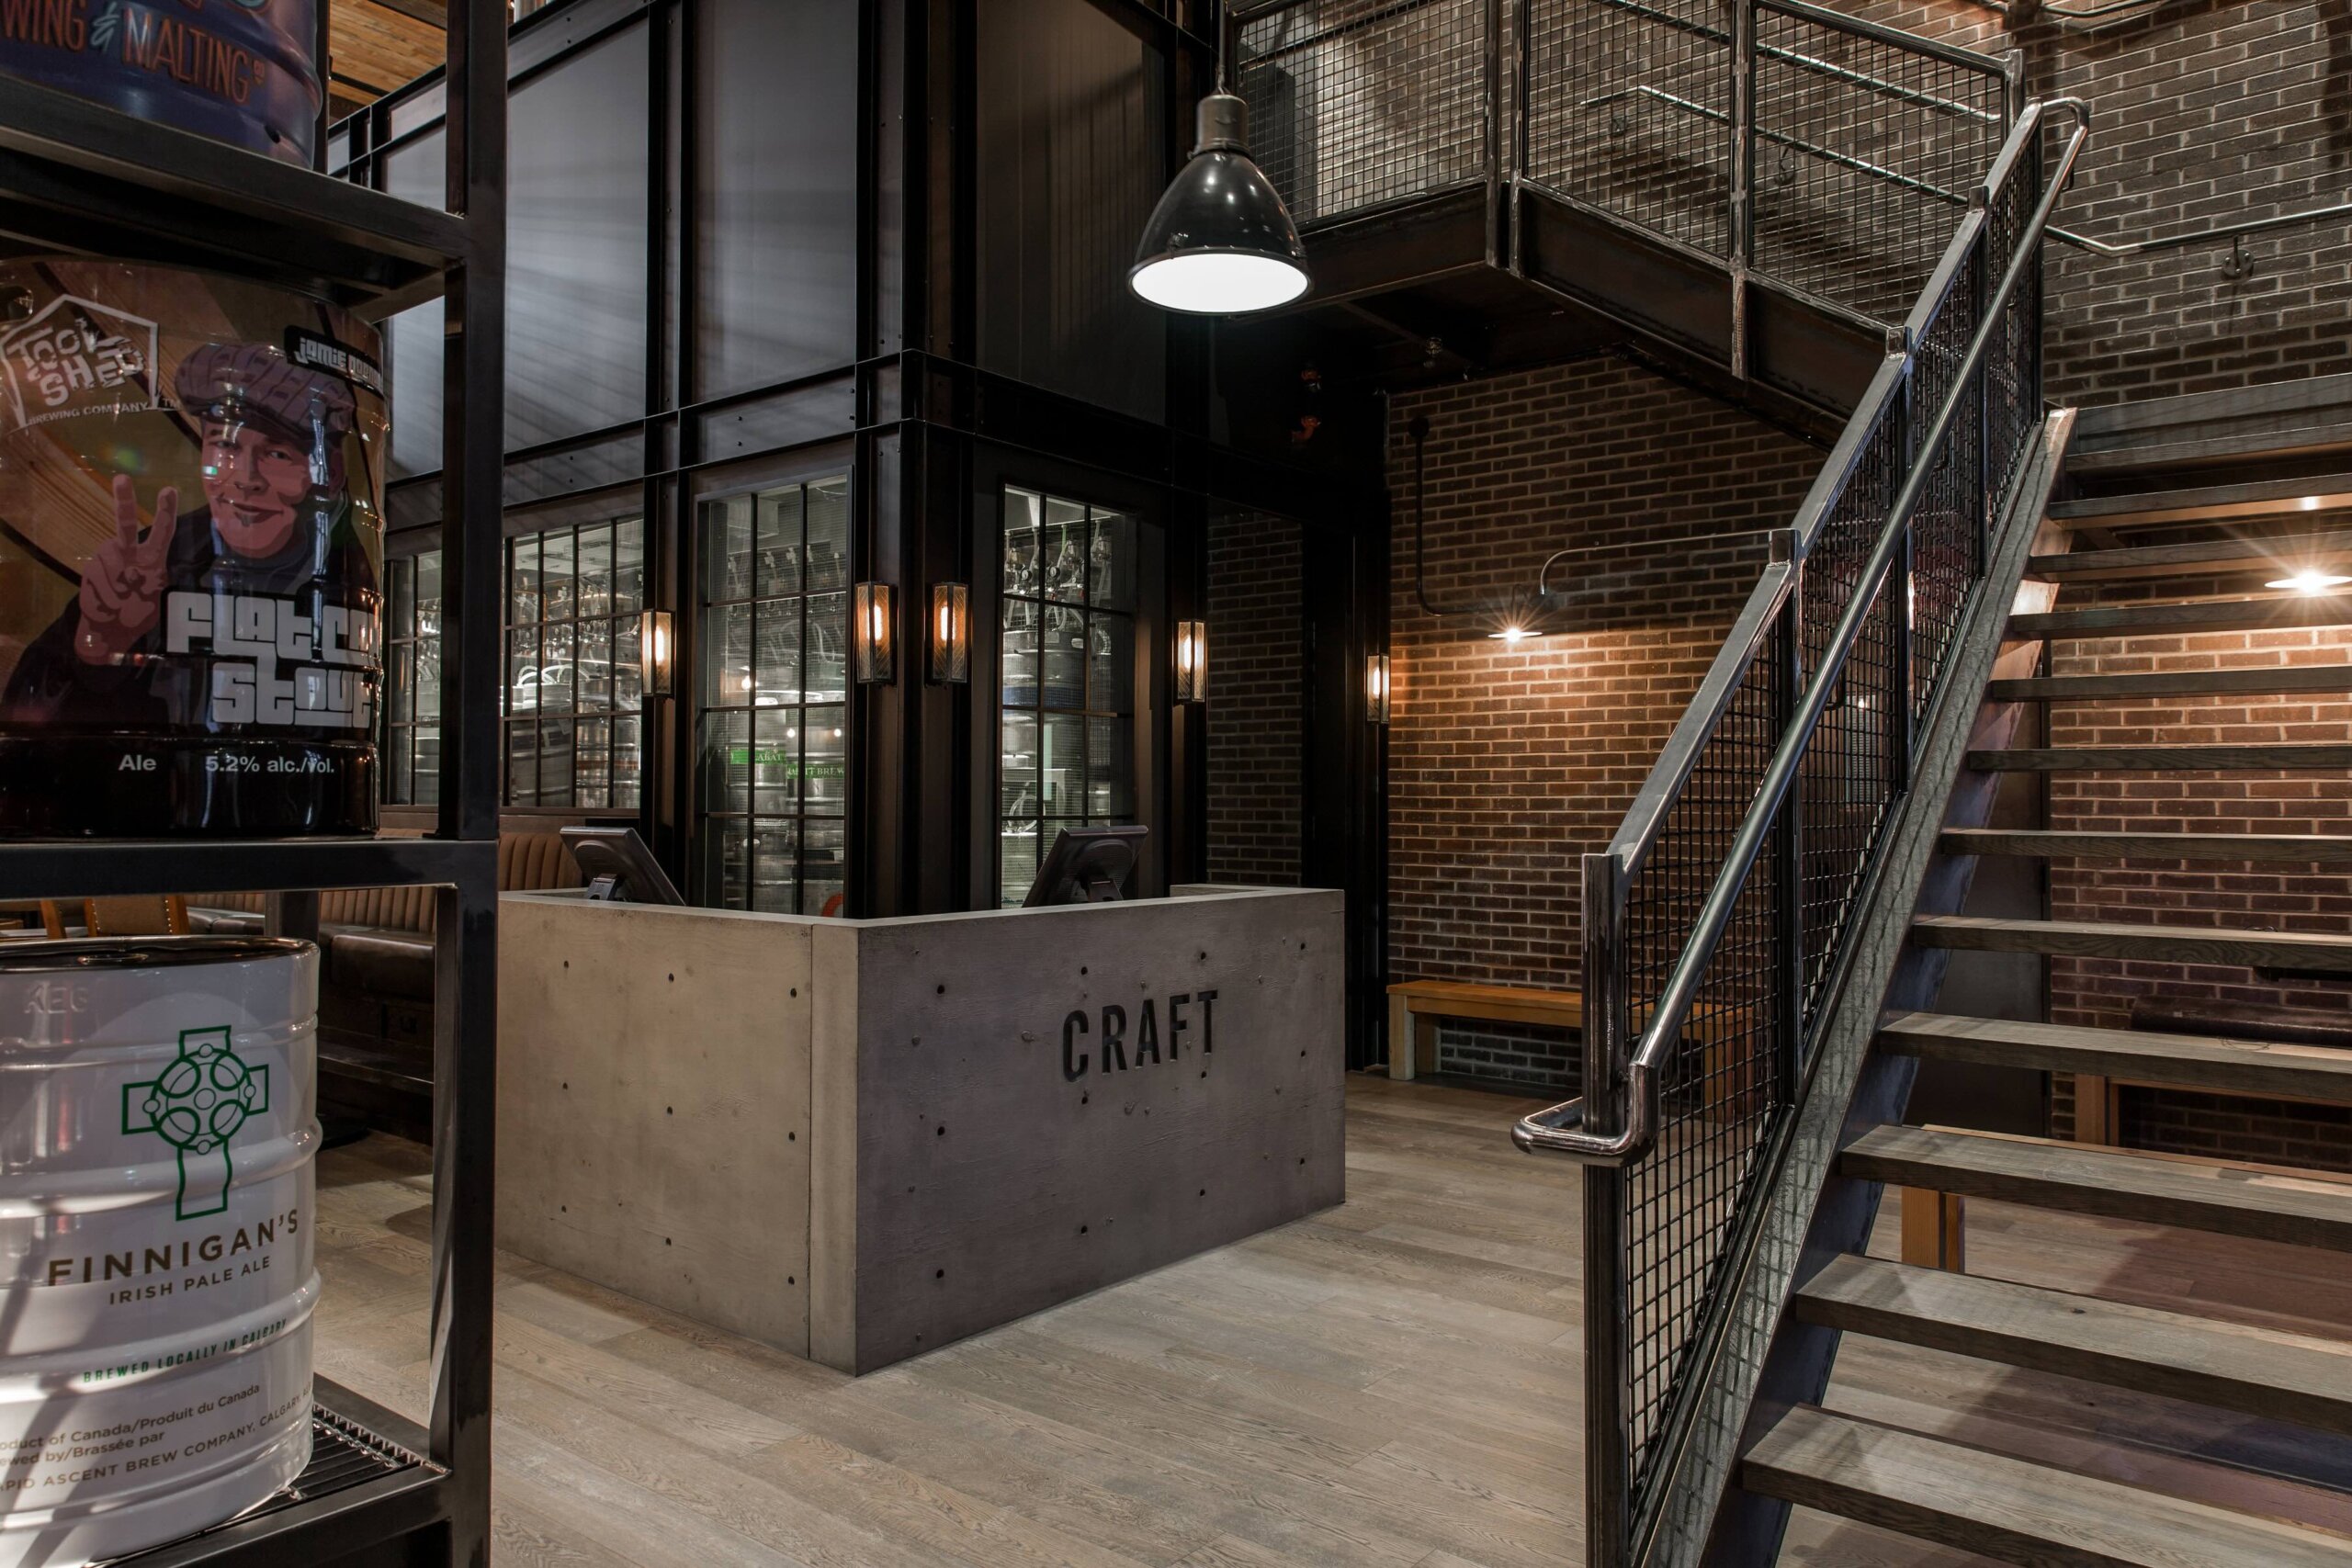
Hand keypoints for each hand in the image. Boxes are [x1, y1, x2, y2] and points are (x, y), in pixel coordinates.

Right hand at [76, 475, 178, 665]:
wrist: (110, 630)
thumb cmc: (137, 614)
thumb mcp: (153, 603)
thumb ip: (148, 587)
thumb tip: (131, 574)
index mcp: (151, 559)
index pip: (162, 533)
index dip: (165, 512)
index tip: (168, 490)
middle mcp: (128, 553)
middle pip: (124, 524)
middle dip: (123, 500)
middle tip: (122, 478)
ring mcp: (107, 560)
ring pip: (109, 560)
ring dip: (117, 587)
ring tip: (122, 603)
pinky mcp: (90, 570)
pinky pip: (99, 580)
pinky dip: (107, 597)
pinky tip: (109, 606)